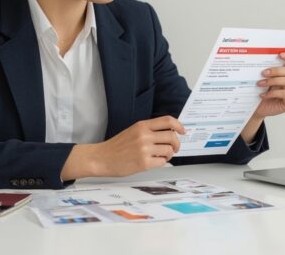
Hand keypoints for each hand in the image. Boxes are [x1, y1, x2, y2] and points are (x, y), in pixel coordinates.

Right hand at [60, 116, 184, 179]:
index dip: (179, 125)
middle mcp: (144, 136)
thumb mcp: (133, 131)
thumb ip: (149, 130)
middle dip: (177, 144)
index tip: (183, 131)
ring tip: (162, 156)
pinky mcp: (144, 163)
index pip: (167, 121)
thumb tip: (169, 132)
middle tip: (175, 148)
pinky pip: (162, 162)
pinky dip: (162, 162)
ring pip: (169, 150)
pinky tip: (155, 161)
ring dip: (169, 154)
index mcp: (142, 126)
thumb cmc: (117, 146)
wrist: (101, 158)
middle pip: (172, 137)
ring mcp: (144, 149)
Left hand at [240, 52, 284, 143]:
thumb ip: (266, 70)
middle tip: (263, 73)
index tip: (280, 54)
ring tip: (260, 84)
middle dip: (276, 70)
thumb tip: (259, 59)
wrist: (257, 109)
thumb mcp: (263, 79)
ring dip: (272, 81)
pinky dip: (272, 93)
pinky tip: (263, 95)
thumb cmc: (260, 92)